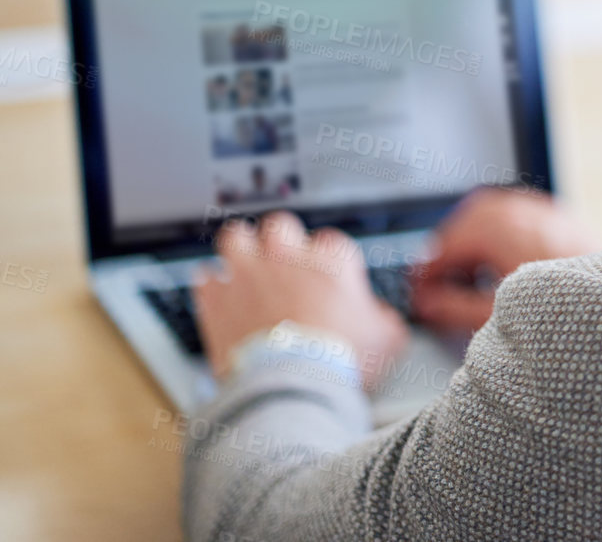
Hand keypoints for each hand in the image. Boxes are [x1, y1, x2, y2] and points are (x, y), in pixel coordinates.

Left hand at [191, 211, 409, 390]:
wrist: (291, 384)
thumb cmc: (341, 361)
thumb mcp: (387, 339)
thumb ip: (382, 318)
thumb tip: (379, 319)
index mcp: (332, 259)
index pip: (332, 241)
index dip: (330, 261)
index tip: (329, 281)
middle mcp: (287, 256)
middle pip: (281, 225)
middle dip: (282, 241)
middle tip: (285, 264)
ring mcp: (247, 272)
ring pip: (236, 236)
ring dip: (241, 249)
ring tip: (245, 266)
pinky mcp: (216, 296)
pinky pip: (205, 276)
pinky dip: (213, 286)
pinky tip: (221, 297)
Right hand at [411, 187, 601, 334]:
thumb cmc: (565, 312)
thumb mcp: (499, 317)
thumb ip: (454, 308)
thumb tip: (428, 303)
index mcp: (505, 232)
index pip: (450, 241)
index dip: (428, 268)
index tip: (420, 289)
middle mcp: (527, 214)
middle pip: (471, 216)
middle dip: (450, 246)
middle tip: (439, 277)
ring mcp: (549, 214)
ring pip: (497, 210)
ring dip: (475, 236)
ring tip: (468, 273)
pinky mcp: (565, 221)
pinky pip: (522, 213)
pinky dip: (502, 231)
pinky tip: (503, 262)